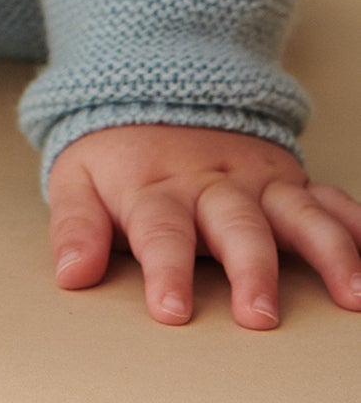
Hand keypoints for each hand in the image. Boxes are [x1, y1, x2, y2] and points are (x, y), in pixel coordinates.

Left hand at [49, 123, 360, 327]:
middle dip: (250, 268)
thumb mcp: (78, 180)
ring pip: (296, 212)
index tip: (171, 309)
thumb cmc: (116, 154)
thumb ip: (75, 228)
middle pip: (235, 225)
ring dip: (326, 250)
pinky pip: (329, 198)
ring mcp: (255, 180)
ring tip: (351, 292)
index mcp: (155, 187)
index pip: (160, 231)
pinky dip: (355, 224)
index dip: (165, 269)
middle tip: (259, 313)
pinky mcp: (287, 179)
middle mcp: (211, 183)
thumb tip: (70, 275)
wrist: (152, 88)